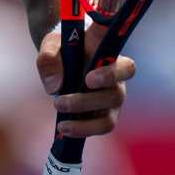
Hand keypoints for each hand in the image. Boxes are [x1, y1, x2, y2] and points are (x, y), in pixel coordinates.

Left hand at [35, 19, 135, 137]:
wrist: (62, 59)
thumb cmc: (62, 47)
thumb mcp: (51, 44)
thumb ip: (49, 57)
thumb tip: (55, 87)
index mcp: (109, 55)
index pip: (125, 65)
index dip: (112, 74)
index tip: (89, 79)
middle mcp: (117, 77)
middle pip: (115, 94)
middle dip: (87, 101)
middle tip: (59, 101)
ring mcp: (113, 97)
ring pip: (109, 117)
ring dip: (84, 122)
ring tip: (60, 120)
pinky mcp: (105, 113)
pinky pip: (101, 127)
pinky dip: (82, 130)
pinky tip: (63, 128)